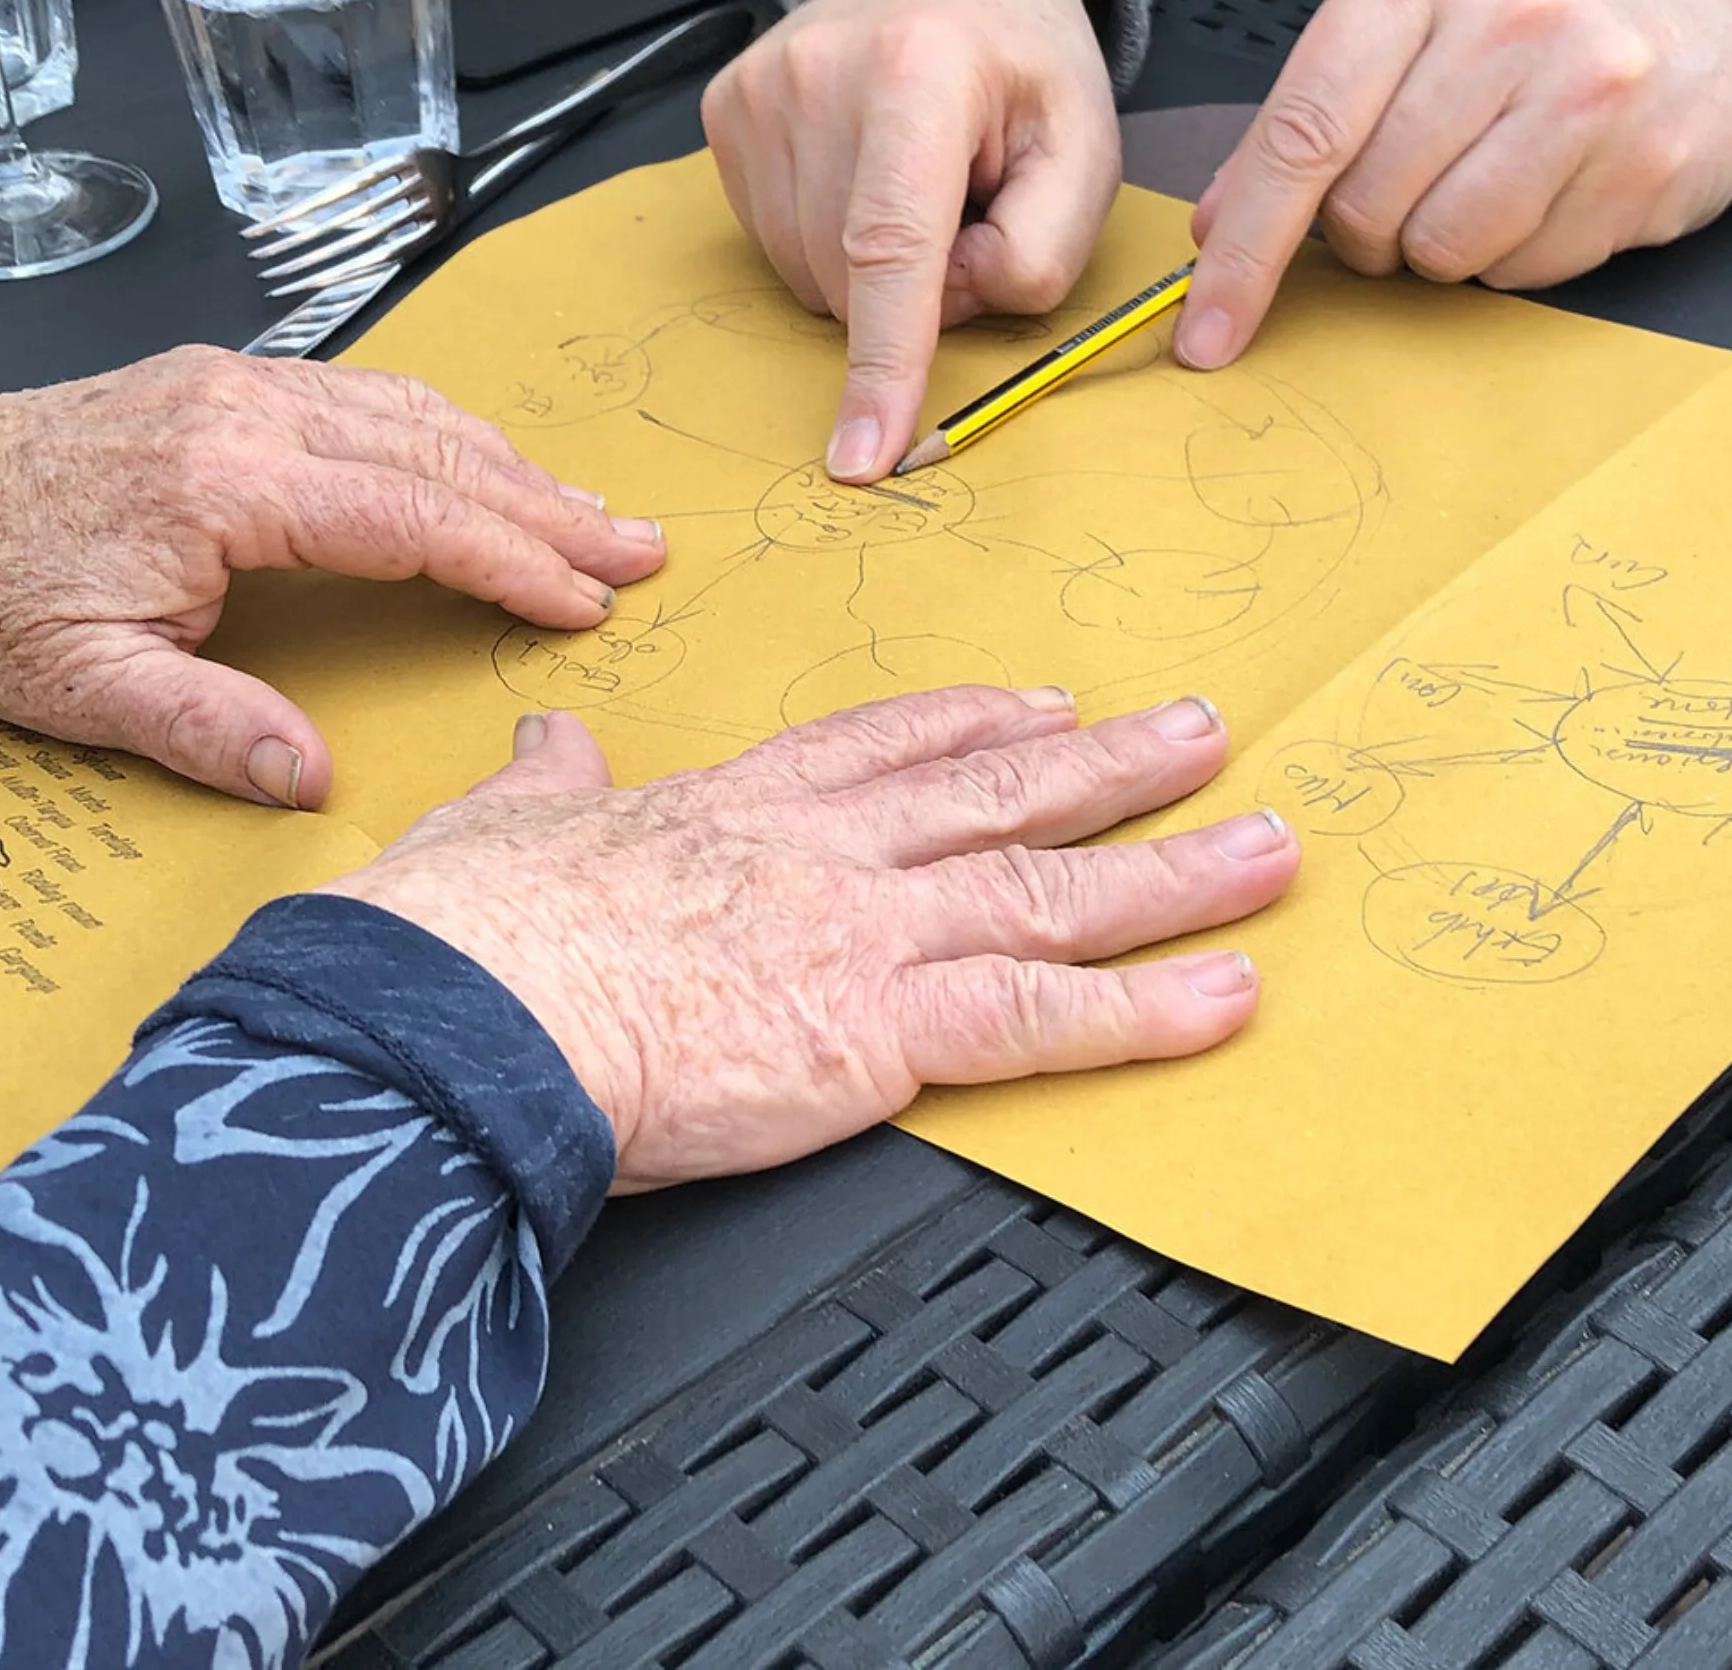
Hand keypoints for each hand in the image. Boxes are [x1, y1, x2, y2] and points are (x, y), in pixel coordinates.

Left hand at [0, 348, 666, 808]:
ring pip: (412, 414)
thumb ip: (204, 731)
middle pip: (436, 453)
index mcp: (220, 487)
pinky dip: (450, 436)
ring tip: (593, 517)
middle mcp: (244, 414)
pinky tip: (489, 467)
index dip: (509, 560)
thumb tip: (312, 780)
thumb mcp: (78, 689)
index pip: (408, 518)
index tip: (583, 602)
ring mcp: (238, 387)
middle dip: (550, 508)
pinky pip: (369, 398)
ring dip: (513, 466)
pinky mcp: (227, 385)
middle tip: (643, 550)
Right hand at [328, 685, 1298, 1187]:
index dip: (974, 720)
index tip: (1040, 702)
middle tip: (1199, 735)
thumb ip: (551, 781)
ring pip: (1051, 890)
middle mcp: (824, 854)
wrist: (465, 1009)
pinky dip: (1143, 1008)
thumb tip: (553, 745)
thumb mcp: (501, 822)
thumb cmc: (468, 932)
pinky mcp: (880, 1029)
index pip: (882, 746)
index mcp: (734, 806)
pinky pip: (1042, 1015)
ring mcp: (864, 933)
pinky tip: (1224, 996)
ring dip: (1172, 871)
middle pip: (997, 793)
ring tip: (1266, 853)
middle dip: (1107, 767)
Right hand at [702, 0, 1120, 482]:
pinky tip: (862, 176)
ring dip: (869, 268)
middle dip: (915, 290)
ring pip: (805, 273)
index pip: (890, 245)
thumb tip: (950, 304)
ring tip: (915, 183)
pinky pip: (773, 242)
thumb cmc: (1022, 66)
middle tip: (964, 210)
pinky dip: (826, 240)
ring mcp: (758, 92)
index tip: (864, 454)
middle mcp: (818, 74)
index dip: (883, 362)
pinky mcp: (725, 113)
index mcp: (920, 71)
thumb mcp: (1085, 149)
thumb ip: (1044, 248)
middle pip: (850, 277)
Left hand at [1177, 0, 1731, 366]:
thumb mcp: (1413, 33)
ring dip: (1444, 248)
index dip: (1245, 250)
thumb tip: (1215, 230)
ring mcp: (1588, 88)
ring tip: (1491, 181)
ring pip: (1442, 250)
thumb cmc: (1539, 32)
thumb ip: (1308, 122)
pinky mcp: (1646, 163)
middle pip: (1366, 207)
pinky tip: (1556, 193)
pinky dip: (1519, 256)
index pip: (1302, 133)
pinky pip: (1525, 271)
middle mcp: (1509, 17)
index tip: (1206, 331)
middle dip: (1368, 232)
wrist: (1725, 21)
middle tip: (1417, 185)